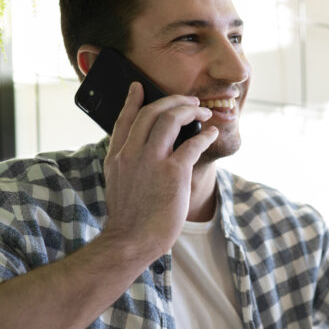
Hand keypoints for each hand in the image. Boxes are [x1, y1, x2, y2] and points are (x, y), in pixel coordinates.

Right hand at [100, 81, 218, 261]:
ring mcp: (152, 161)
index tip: (139, 87)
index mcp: (117, 156)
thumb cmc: (129, 219)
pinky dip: (205, 135)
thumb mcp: (118, 184)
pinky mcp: (173, 172)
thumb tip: (141, 152)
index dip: (132, 100)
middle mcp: (132, 153)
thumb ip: (127, 164)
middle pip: (152, 111)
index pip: (124, 119)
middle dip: (173, 100)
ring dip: (190, 110)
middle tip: (188, 99)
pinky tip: (211, 133)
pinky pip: (193, 144)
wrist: (131, 241)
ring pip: (171, 119)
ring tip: (203, 110)